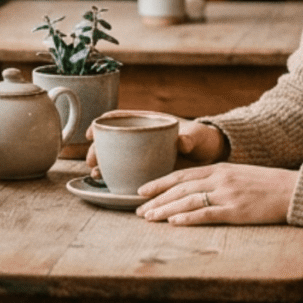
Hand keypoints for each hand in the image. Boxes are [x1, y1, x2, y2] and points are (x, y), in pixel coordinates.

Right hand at [84, 117, 225, 178]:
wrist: (211, 156)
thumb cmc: (203, 139)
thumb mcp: (197, 136)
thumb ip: (190, 137)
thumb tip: (183, 141)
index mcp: (149, 122)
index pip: (120, 117)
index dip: (103, 123)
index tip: (92, 132)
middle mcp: (141, 137)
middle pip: (112, 139)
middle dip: (97, 149)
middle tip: (92, 161)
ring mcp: (142, 154)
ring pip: (116, 157)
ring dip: (103, 164)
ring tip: (96, 174)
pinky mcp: (147, 169)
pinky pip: (127, 172)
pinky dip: (116, 177)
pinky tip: (109, 185)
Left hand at [136, 162, 298, 225]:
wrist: (293, 190)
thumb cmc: (266, 184)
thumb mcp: (238, 174)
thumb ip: (216, 179)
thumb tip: (194, 191)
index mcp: (218, 168)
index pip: (181, 175)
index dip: (159, 183)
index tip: (141, 190)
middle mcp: (219, 179)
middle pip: (180, 188)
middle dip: (156, 199)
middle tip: (138, 209)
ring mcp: (227, 194)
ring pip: (188, 201)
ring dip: (165, 209)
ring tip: (149, 217)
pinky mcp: (237, 210)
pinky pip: (207, 214)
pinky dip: (188, 218)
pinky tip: (174, 223)